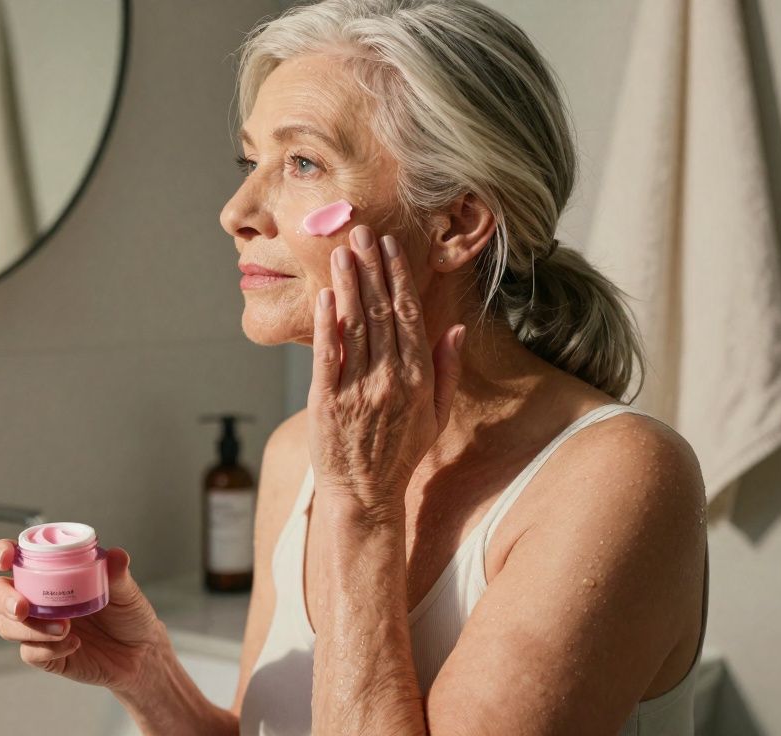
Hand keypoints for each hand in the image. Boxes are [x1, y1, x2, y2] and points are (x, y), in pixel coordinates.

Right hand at [0, 539, 167, 693]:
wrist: (140, 654)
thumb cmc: (129, 615)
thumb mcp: (126, 591)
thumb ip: (118, 574)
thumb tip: (117, 556)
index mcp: (51, 572)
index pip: (16, 556)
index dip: (2, 552)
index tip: (6, 558)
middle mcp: (38, 597)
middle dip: (2, 598)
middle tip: (22, 608)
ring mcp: (38, 626)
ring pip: (6, 625)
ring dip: (29, 629)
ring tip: (65, 628)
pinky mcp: (45, 654)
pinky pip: (29, 652)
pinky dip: (49, 649)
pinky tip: (74, 645)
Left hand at [307, 224, 465, 515]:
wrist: (366, 496)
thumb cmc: (401, 454)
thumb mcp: (437, 414)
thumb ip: (447, 369)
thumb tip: (455, 328)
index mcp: (418, 378)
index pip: (408, 315)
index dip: (398, 277)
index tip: (390, 247)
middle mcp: (390, 379)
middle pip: (380, 312)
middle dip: (371, 268)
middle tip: (360, 233)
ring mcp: (358, 389)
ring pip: (354, 326)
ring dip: (349, 284)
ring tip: (342, 252)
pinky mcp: (327, 401)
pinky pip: (328, 354)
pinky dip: (327, 322)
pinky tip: (325, 295)